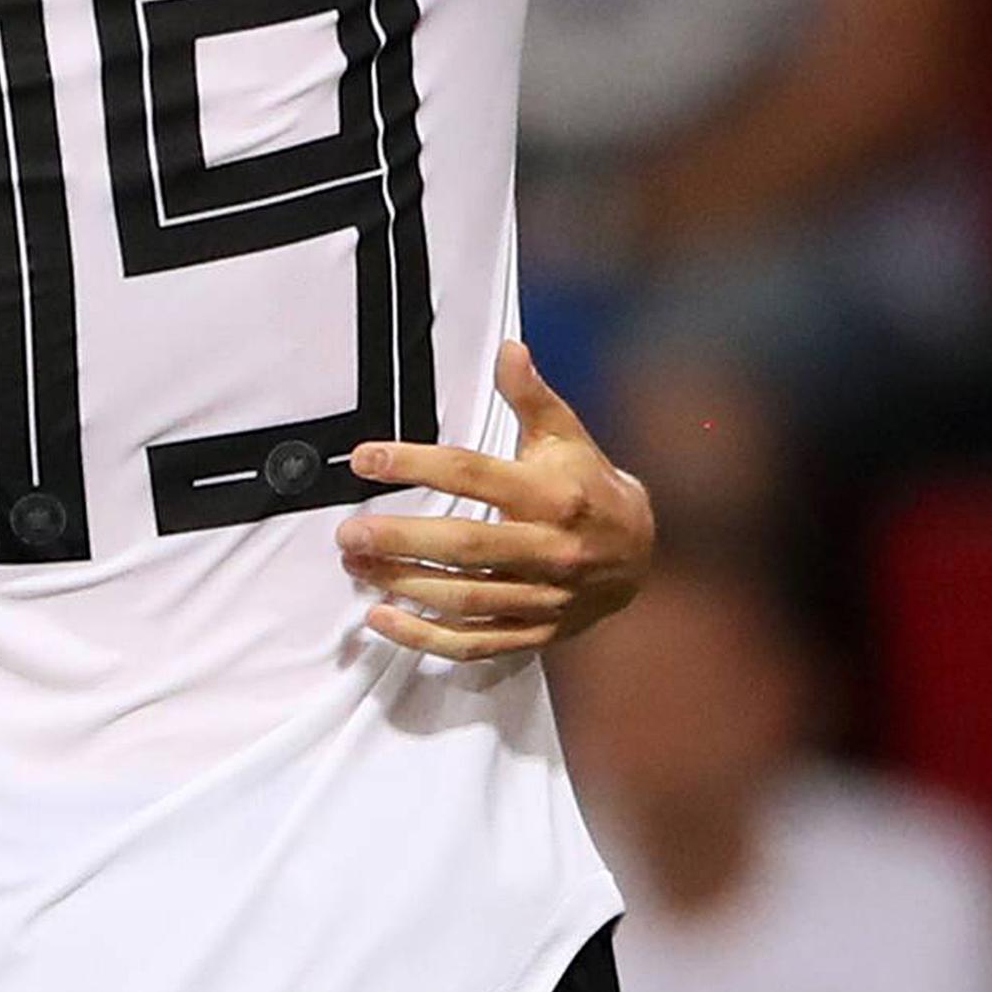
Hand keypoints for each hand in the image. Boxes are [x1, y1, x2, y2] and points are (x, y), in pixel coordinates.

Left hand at [335, 342, 653, 659]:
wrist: (642, 553)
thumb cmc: (588, 485)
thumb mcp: (567, 436)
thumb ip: (531, 396)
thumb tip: (509, 348)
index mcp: (551, 494)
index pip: (473, 475)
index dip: (416, 464)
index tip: (365, 458)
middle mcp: (548, 549)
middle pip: (466, 546)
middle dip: (401, 540)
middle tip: (348, 532)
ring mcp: (542, 597)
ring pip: (466, 598)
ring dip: (404, 585)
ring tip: (355, 565)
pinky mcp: (536, 633)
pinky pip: (476, 643)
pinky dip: (426, 639)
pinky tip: (382, 619)